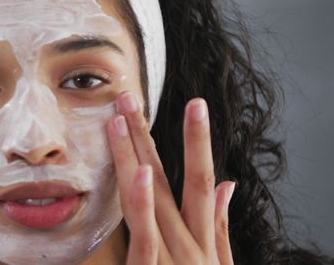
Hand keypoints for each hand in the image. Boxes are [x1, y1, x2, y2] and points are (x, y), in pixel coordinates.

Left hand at [107, 92, 235, 264]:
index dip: (198, 140)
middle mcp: (188, 243)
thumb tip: (226, 184)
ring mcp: (171, 258)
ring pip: (152, 198)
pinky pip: (144, 235)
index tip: (196, 103)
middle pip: (167, 180)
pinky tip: (140, 172)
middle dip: (146, 136)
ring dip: (135, 156)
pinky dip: (144, 203)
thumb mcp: (220, 264)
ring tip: (120, 121)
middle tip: (128, 99)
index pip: (202, 179)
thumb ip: (220, 227)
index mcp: (202, 238)